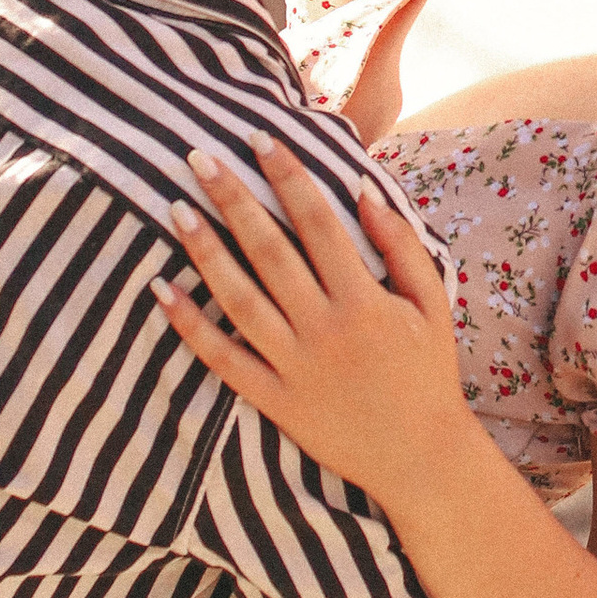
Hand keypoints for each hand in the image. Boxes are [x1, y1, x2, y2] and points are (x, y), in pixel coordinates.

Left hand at [156, 138, 470, 505]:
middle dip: (233, 199)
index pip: (317, 222)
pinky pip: (223, 359)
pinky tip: (163, 290)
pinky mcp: (273, 400)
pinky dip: (190, 325)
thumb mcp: (433, 303)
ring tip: (176, 208)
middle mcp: (324, 329)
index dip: (288, 176)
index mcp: (364, 300)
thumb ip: (401, 245)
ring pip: (239, 299)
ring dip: (205, 251)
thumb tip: (362, 189)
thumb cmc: (429, 372)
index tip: (260, 139)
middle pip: (269, 251)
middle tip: (198, 157)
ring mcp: (294, 367)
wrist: (421, 458)